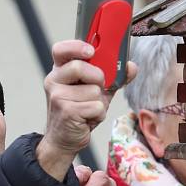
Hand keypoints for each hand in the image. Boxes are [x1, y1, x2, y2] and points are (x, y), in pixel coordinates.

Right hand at [36, 40, 136, 180]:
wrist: (65, 139)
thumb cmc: (79, 111)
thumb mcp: (97, 90)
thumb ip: (113, 76)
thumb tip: (131, 67)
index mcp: (60, 70)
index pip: (61, 50)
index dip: (76, 47)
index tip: (91, 51)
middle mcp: (54, 80)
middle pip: (79, 67)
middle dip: (97, 78)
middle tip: (97, 88)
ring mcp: (57, 96)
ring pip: (93, 90)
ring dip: (99, 101)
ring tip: (89, 108)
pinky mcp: (66, 111)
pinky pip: (95, 106)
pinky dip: (98, 114)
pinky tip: (88, 118)